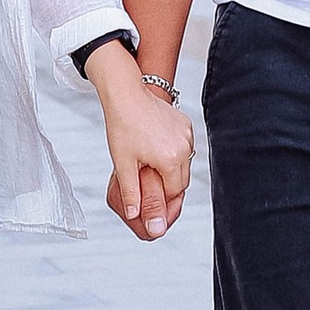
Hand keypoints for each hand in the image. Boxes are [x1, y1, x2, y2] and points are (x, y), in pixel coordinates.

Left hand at [95, 53, 191, 241]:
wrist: (126, 95)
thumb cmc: (123, 126)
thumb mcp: (123, 164)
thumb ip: (131, 192)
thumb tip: (133, 214)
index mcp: (170, 160)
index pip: (174, 191)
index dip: (162, 198)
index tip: (152, 198)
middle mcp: (184, 147)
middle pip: (182, 179)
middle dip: (168, 184)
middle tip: (150, 182)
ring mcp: (187, 134)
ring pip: (185, 163)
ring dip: (172, 168)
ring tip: (152, 164)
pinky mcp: (186, 124)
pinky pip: (185, 146)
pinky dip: (174, 152)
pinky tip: (157, 148)